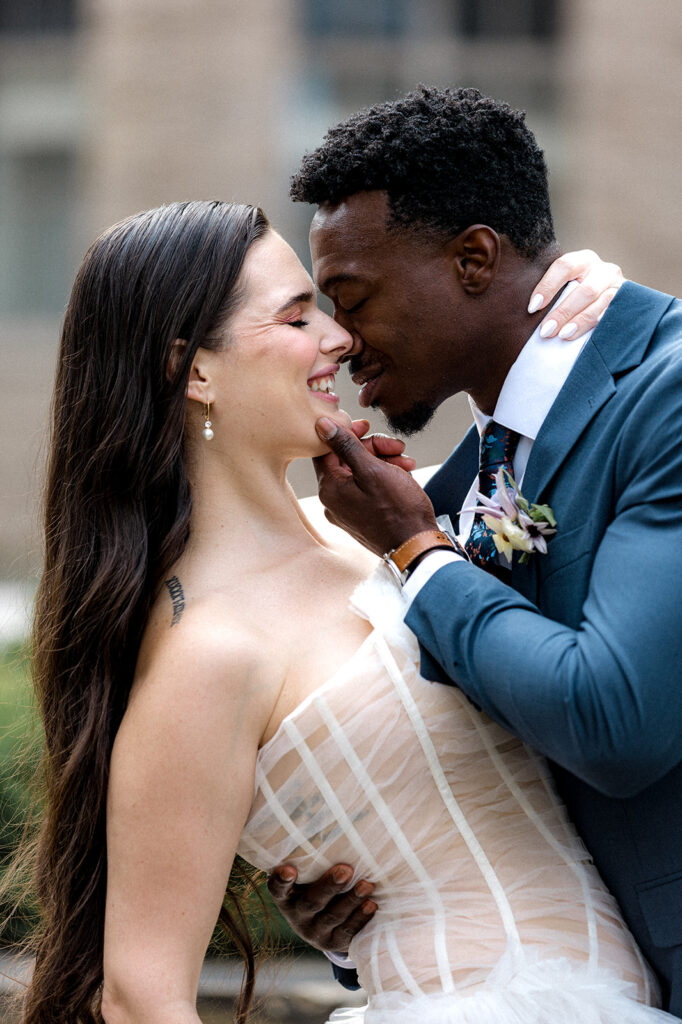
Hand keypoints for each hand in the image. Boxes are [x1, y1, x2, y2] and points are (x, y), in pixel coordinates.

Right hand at [267, 864, 376, 952]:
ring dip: (351, 900)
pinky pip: (348, 932)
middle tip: (346, 870)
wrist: (320, 921)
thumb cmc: (313, 881)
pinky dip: (361, 918)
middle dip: (329, 887)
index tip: (289, 869)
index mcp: (285, 896)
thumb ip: (309, 853)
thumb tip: (326, 811)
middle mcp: (297, 915)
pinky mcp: (334, 942)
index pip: (278, 889)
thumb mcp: (306, 871)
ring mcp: (315, 931)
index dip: (281, 880)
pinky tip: (372, 904)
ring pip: (333, 917)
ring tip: (367, 885)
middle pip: (311, 902)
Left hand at [313, 419, 436, 554]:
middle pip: (346, 459)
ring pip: (360, 472)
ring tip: (406, 462)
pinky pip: (367, 488)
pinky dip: (385, 477)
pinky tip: (404, 473)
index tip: (366, 426)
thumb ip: (345, 445)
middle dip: (373, 448)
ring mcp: (347, 510)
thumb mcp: (372, 469)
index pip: (326, 449)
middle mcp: (333, 501)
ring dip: (384, 460)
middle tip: (397, 446)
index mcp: (329, 489)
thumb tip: (321, 425)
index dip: (346, 433)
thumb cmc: (397, 509)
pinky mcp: (361, 516)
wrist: (417, 545)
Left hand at [529, 249, 623, 338]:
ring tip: (561, 335)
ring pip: (598, 304)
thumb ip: (551, 290)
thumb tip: (531, 309)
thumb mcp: (565, 283)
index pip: (565, 266)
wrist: (606, 292)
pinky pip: (609, 316)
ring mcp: (617, 287)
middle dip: (563, 312)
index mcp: (584, 260)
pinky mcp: (624, 304)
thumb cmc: (574, 290)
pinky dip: (592, 327)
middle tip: (546, 330)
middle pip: (584, 290)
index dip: (548, 286)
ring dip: (578, 322)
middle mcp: (603, 270)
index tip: (533, 307)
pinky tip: (579, 335)